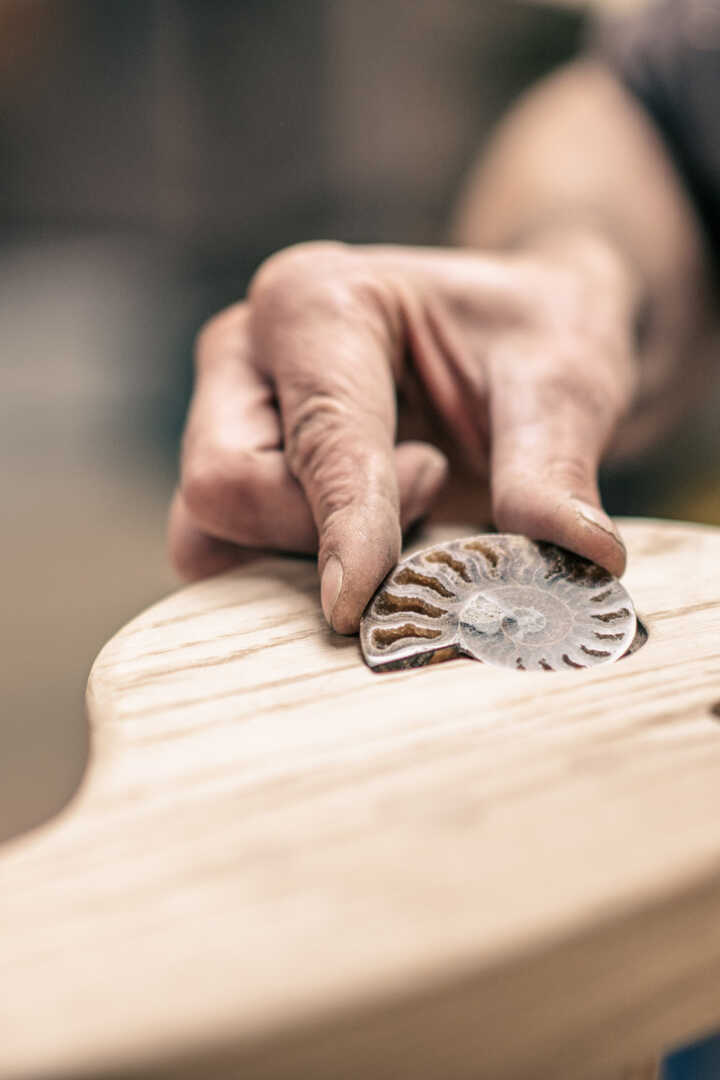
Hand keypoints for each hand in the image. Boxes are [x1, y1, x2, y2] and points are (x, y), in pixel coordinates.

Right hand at [168, 236, 638, 632]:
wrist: (514, 339)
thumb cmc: (534, 337)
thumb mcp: (563, 383)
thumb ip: (554, 468)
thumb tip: (582, 556)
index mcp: (316, 302)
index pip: (315, 438)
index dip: (343, 529)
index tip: (355, 609)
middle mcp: (249, 352)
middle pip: (226, 486)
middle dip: (318, 531)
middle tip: (429, 494)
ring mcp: (228, 413)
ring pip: (207, 531)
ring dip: (296, 560)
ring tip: (401, 516)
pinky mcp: (237, 469)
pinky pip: (221, 552)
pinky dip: (283, 576)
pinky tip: (365, 550)